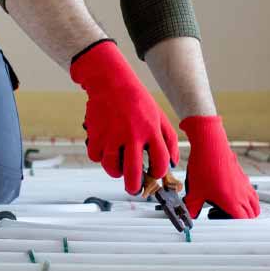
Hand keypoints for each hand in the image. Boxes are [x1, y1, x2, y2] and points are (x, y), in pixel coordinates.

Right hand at [69, 39, 179, 194]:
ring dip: (116, 172)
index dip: (159, 173)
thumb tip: (173, 163)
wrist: (111, 81)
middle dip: (135, 187)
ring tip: (119, 168)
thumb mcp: (159, 116)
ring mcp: (112, 135)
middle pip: (134, 173)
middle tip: (134, 188)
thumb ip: (169, 139)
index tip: (155, 173)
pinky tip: (106, 149)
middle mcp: (132, 134)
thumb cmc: (137, 100)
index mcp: (151, 130)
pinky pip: (96, 157)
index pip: (160, 162)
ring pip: (113, 169)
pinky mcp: (96, 134)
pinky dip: (100, 157)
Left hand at [180, 115, 259, 218]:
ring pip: (254, 203)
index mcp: (233, 202)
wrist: (210, 145)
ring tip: (229, 206)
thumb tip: (190, 215)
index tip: (221, 221)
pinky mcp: (242, 176)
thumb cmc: (205, 166)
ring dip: (247, 208)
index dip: (234, 225)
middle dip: (240, 219)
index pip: (244, 221)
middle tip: (222, 213)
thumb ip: (192, 207)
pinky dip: (246, 197)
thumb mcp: (194, 192)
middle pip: (252, 214)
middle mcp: (242, 194)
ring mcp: (244, 184)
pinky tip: (230, 192)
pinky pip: (251, 191)